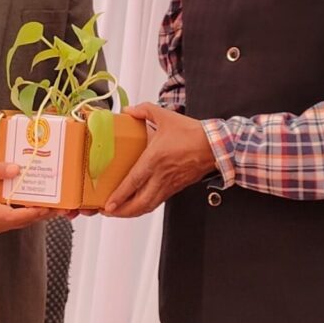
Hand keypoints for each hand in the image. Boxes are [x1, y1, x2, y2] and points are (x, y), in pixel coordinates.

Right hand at [0, 161, 56, 232]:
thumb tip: (15, 169)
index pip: (9, 216)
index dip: (28, 213)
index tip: (43, 207)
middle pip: (21, 221)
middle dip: (42, 214)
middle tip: (60, 206)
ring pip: (23, 222)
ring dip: (41, 215)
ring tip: (59, 206)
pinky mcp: (3, 223)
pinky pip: (21, 220)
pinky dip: (34, 213)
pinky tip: (46, 205)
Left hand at [104, 102, 216, 217]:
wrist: (215, 146)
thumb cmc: (192, 133)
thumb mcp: (166, 116)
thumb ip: (144, 110)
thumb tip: (129, 110)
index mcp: (155, 159)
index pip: (134, 181)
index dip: (120, 195)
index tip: (109, 204)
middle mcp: (161, 175)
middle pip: (140, 202)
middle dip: (123, 211)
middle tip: (108, 212)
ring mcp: (170, 184)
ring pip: (149, 206)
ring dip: (133, 212)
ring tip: (120, 212)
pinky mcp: (177, 188)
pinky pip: (158, 202)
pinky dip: (145, 207)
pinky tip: (138, 205)